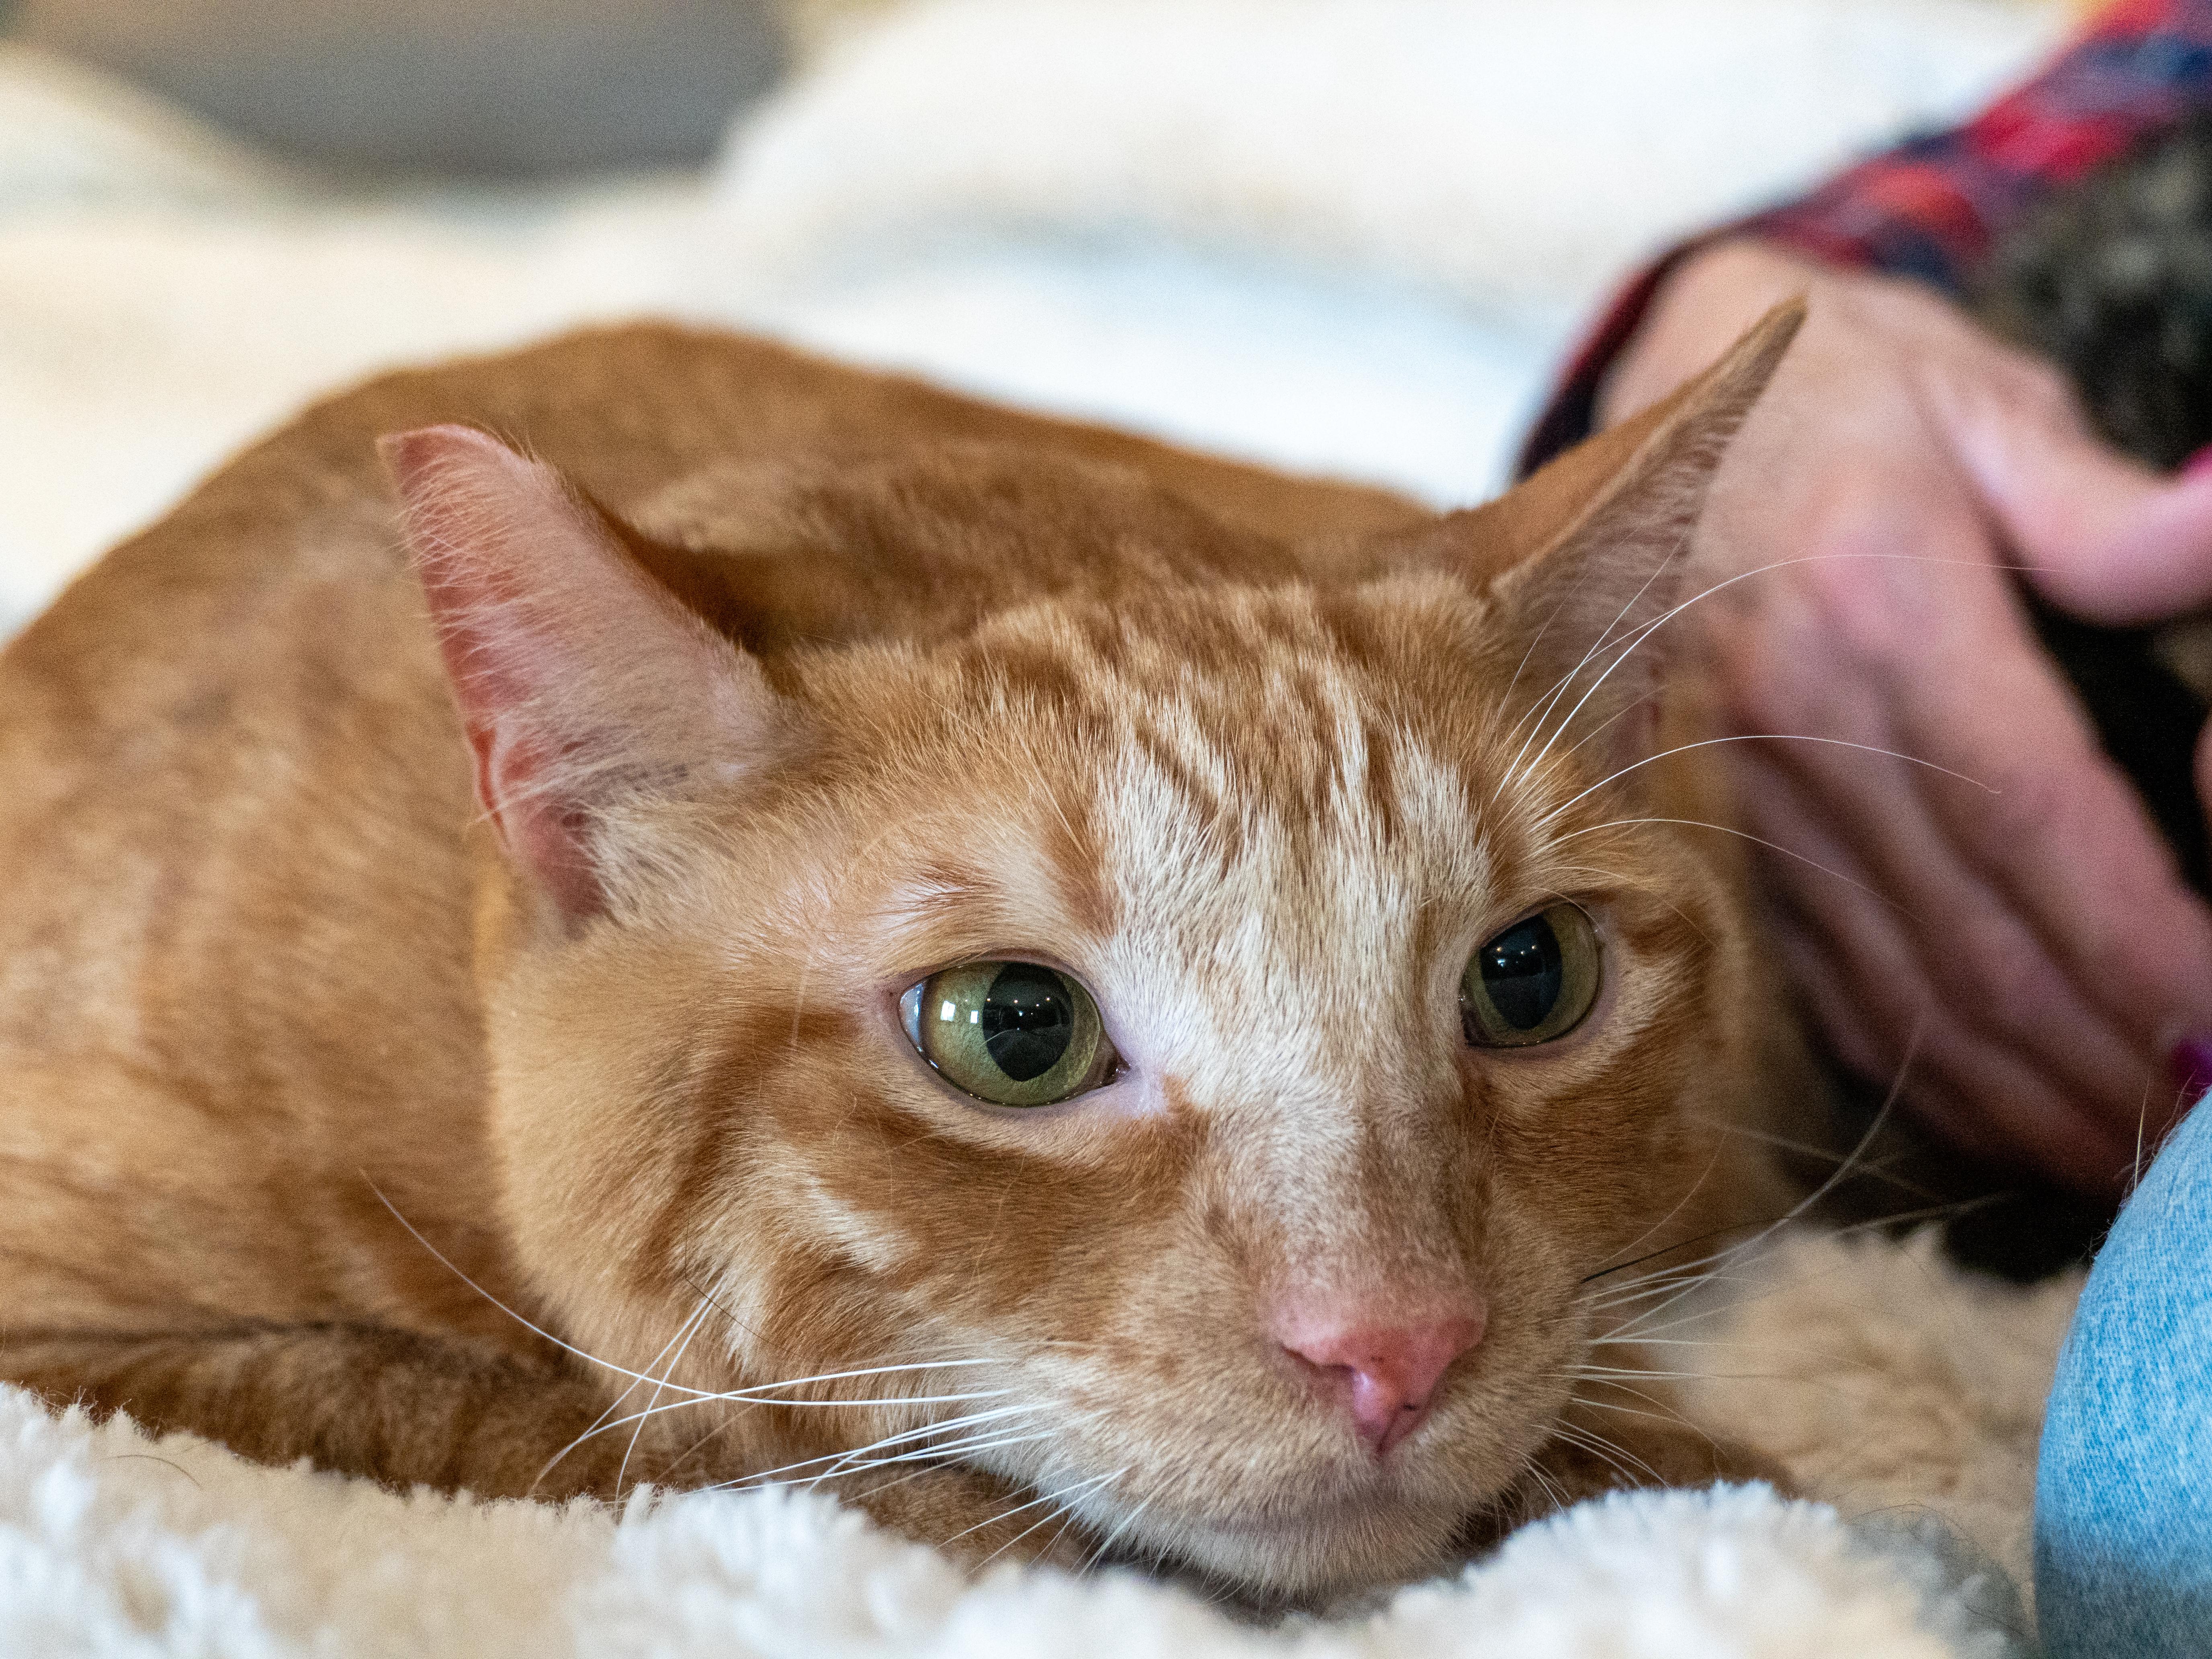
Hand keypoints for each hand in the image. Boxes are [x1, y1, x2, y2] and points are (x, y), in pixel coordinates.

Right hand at [1601, 239, 2211, 1193]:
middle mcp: (1796, 719)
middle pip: (1974, 937)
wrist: (1659, 400)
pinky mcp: (1718, 833)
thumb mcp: (1986, 404)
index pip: (2037, 819)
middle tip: (2198, 1130)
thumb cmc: (1848, 395)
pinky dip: (1923, 1066)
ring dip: (2022, 1089)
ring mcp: (1744, 790)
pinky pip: (1827, 978)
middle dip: (2103, 1054)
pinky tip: (2003, 1112)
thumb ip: (2111, 509)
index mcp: (1874, 603)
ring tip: (2125, 1150)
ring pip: (1901, 984)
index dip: (2147, 945)